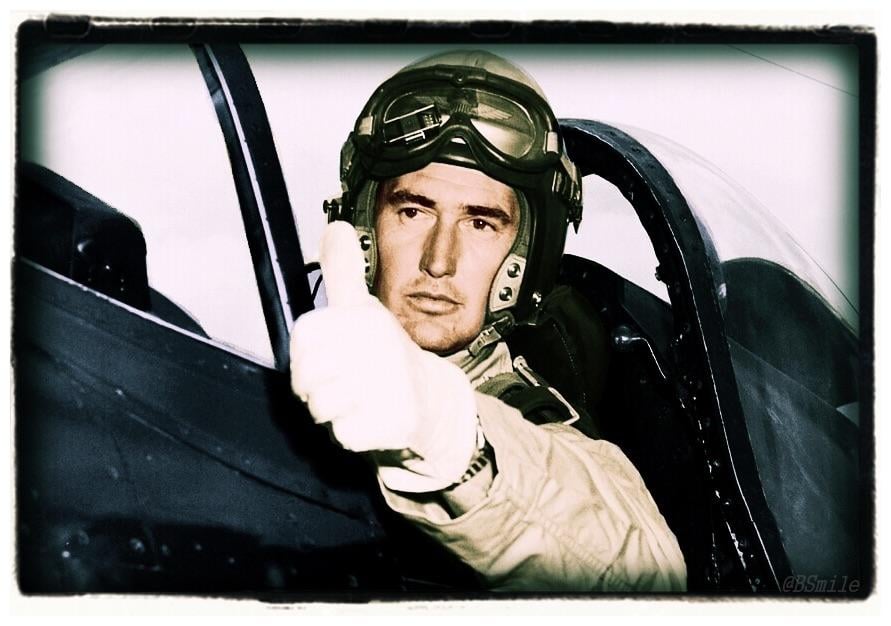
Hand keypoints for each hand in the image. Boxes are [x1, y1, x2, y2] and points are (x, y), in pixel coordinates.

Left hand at [290, 222, 479, 491]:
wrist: (431, 402)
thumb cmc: (386, 355)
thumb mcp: (363, 308)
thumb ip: (343, 272)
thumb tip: (335, 226)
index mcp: (364, 319)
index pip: (304, 339)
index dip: (307, 354)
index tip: (329, 356)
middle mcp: (377, 348)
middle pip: (305, 378)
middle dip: (317, 387)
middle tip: (343, 382)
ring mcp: (387, 387)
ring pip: (321, 408)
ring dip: (335, 411)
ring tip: (358, 400)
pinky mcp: (392, 423)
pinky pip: (344, 434)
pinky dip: (354, 432)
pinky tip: (372, 419)